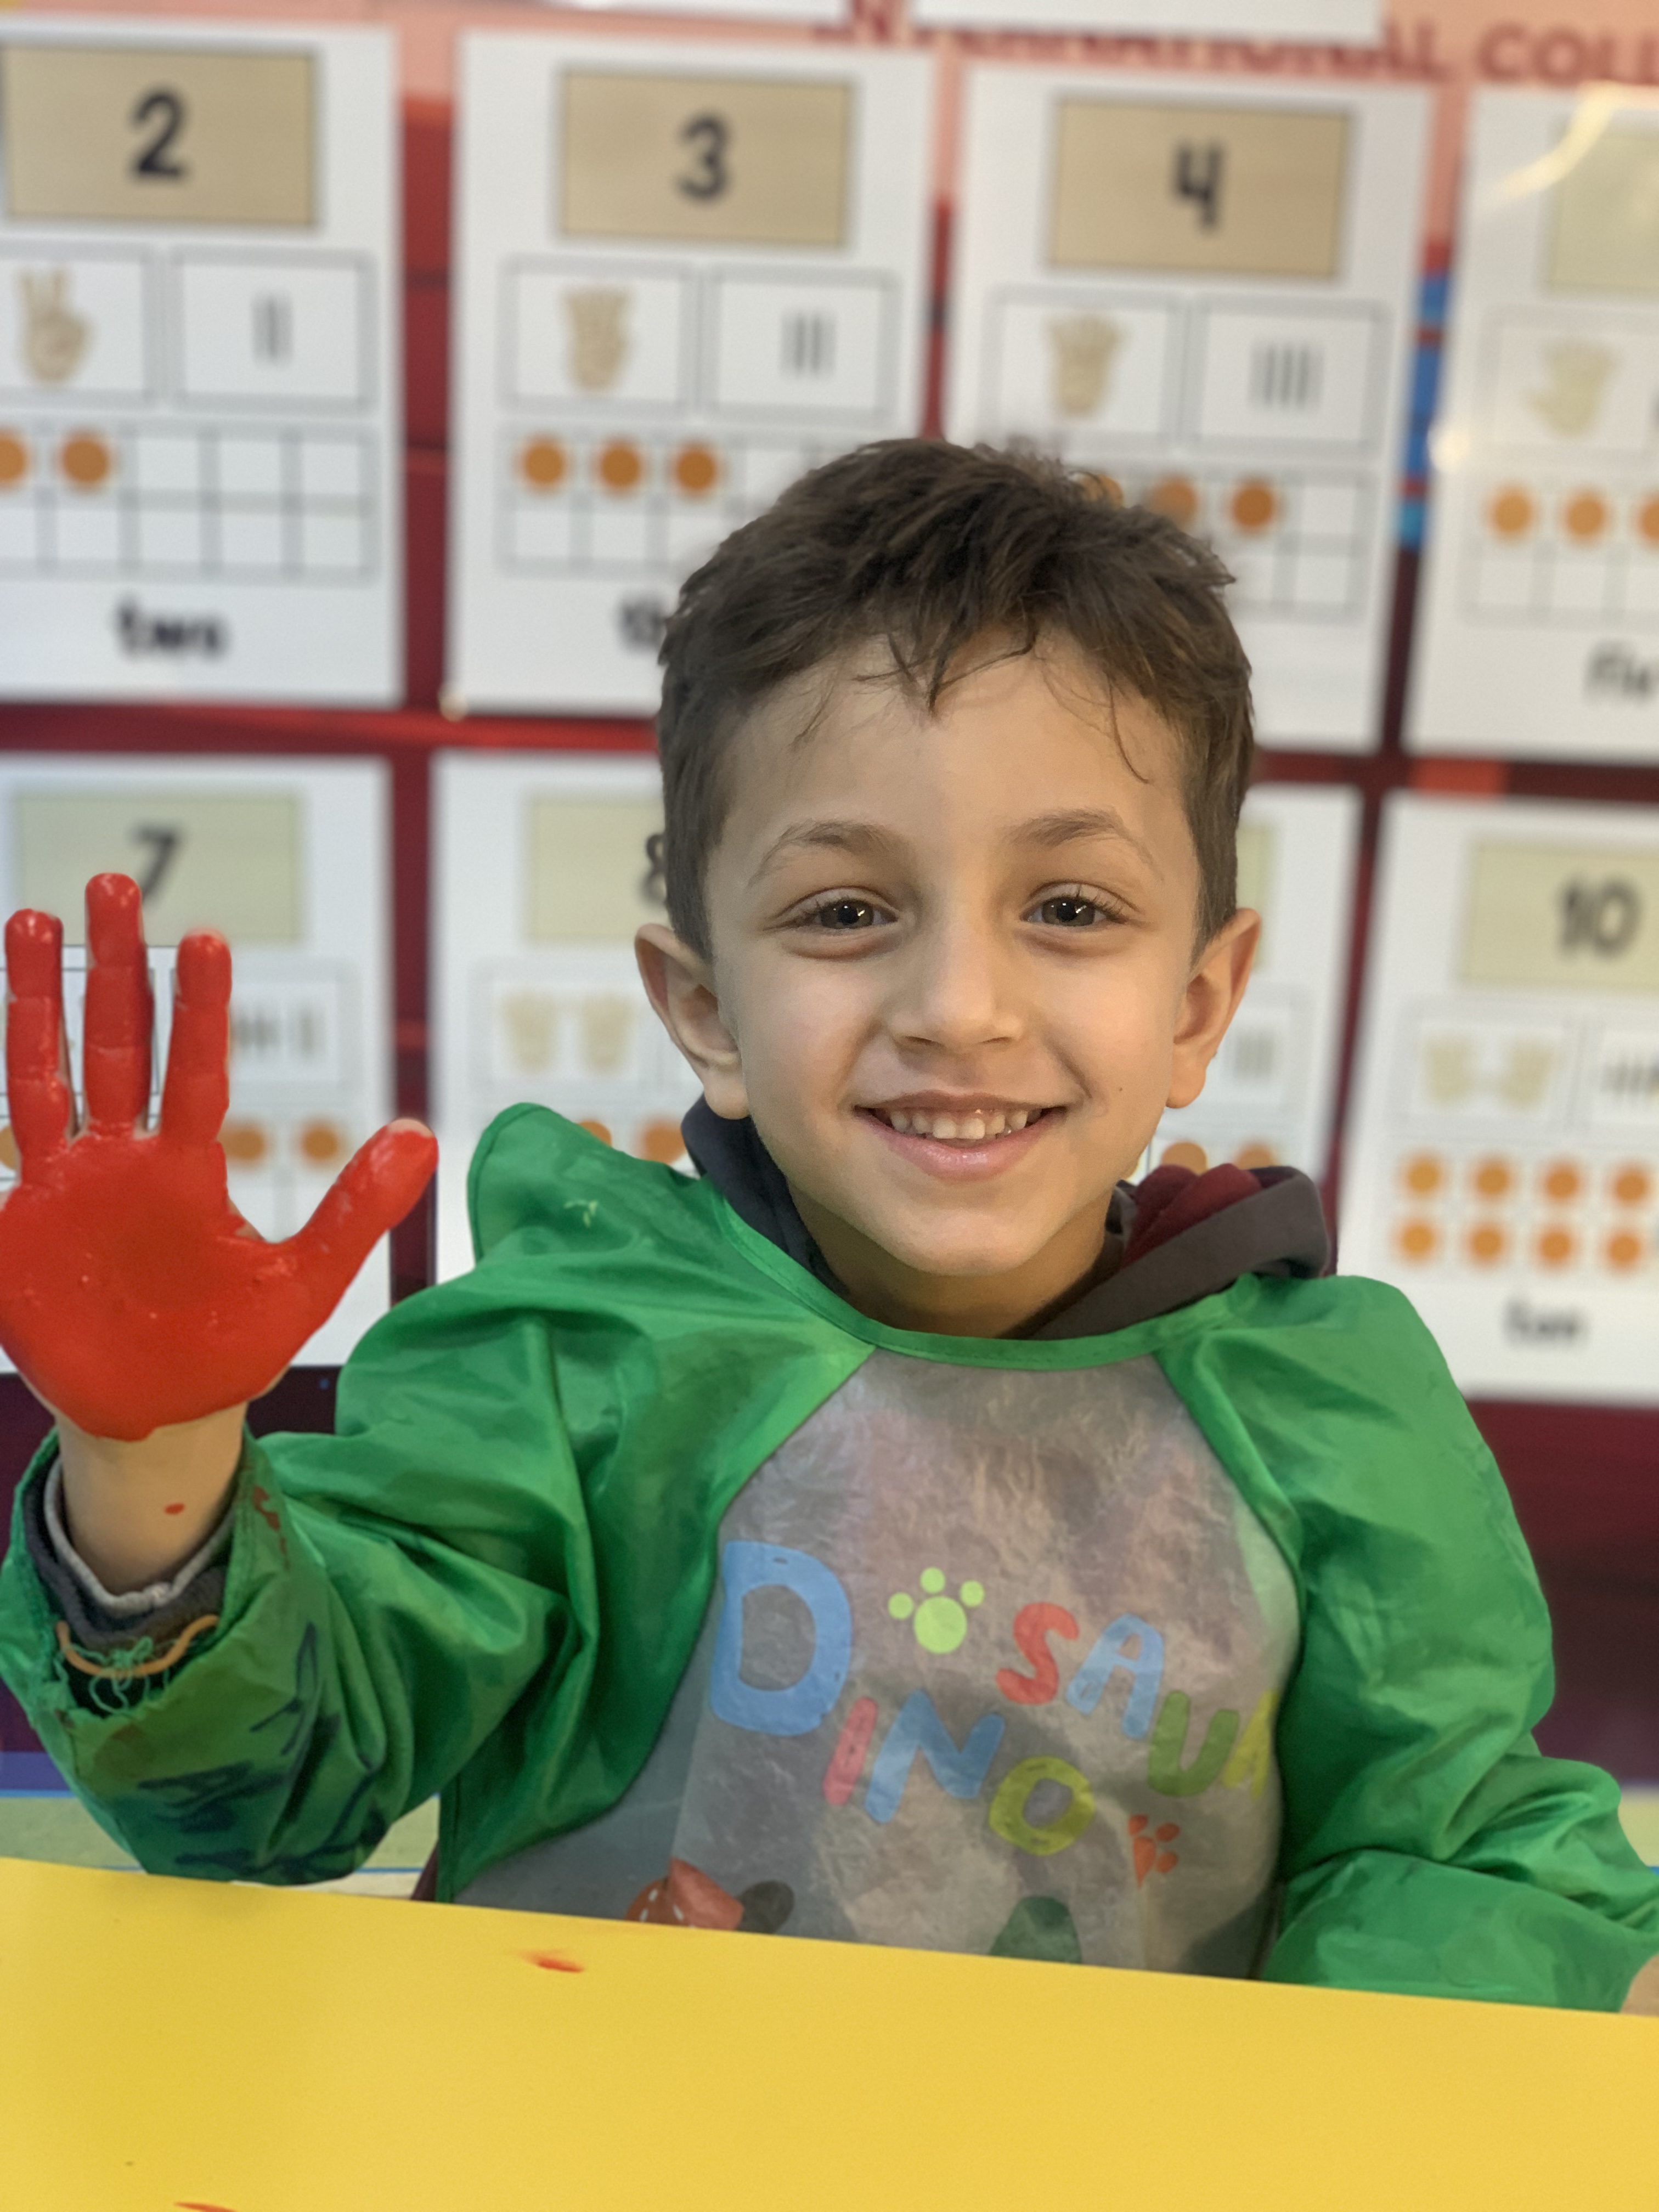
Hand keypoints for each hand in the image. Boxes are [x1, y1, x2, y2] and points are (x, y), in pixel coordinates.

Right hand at [0, 874, 435, 1440]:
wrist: (156, 1414)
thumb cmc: (227, 1348)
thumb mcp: (304, 1284)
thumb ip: (356, 1210)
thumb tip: (425, 1134)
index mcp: (189, 1167)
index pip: (196, 1068)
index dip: (197, 1006)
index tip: (206, 937)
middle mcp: (125, 1158)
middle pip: (116, 1042)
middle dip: (113, 966)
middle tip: (111, 883)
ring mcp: (65, 1183)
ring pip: (45, 1071)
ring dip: (36, 998)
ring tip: (29, 918)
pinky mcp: (17, 1222)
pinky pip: (1, 1145)